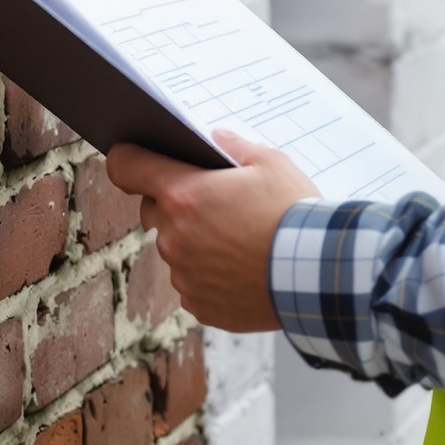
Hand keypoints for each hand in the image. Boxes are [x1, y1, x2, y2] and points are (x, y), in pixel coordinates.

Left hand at [102, 130, 317, 332]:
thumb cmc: (294, 215)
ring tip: (240, 242)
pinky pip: (193, 283)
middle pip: (154, 209)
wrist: (318, 276)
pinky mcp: (198, 305)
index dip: (128, 159)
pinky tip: (242, 270)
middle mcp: (174, 236)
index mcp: (183, 194)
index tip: (132, 158)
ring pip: (176, 249)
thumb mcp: (271, 163)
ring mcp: (184, 275)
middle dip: (177, 204)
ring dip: (196, 242)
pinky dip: (210, 276)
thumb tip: (214, 139)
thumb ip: (233, 146)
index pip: (126, 166)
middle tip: (217, 205)